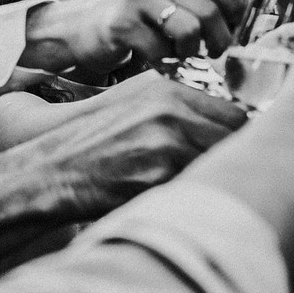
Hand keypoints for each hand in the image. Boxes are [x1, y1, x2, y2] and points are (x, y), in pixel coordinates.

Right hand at [0, 75, 246, 274]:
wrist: (54, 170)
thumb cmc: (97, 144)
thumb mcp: (138, 109)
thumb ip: (181, 111)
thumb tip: (231, 125)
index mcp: (170, 92)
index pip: (237, 114)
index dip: (239, 138)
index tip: (239, 153)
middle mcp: (172, 112)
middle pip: (236, 138)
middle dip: (233, 159)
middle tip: (226, 176)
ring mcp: (166, 144)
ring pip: (220, 163)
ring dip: (215, 178)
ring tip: (202, 190)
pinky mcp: (157, 177)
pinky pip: (196, 187)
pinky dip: (195, 195)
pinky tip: (179, 200)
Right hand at [23, 0, 243, 71]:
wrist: (83, 25)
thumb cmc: (137, 13)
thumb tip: (246, 21)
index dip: (235, 9)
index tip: (231, 27)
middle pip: (210, 11)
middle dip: (217, 40)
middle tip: (211, 52)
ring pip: (190, 31)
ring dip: (191, 52)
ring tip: (182, 54)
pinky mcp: (120, 23)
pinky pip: (161, 51)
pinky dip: (165, 63)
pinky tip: (157, 59)